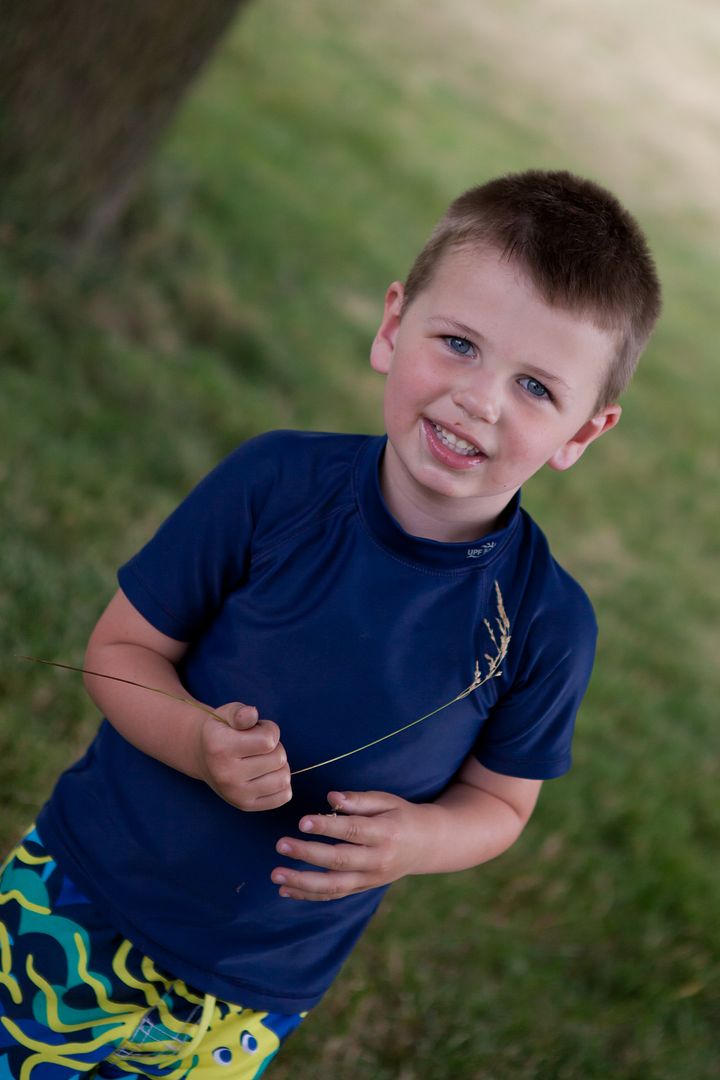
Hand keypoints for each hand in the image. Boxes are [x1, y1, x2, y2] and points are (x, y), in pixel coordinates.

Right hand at [198, 702, 291, 810]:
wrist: (202, 757)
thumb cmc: (222, 731)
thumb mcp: (227, 714)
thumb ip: (241, 712)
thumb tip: (251, 714)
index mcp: (220, 747)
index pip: (269, 740)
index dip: (269, 730)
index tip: (257, 730)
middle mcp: (225, 774)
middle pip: (279, 758)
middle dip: (275, 747)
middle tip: (258, 746)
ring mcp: (235, 794)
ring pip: (284, 778)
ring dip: (279, 766)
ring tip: (263, 759)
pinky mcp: (245, 805)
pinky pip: (283, 796)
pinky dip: (282, 784)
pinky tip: (267, 775)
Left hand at [271, 790, 431, 899]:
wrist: (425, 845)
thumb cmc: (400, 816)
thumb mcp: (386, 801)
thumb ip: (358, 800)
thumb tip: (330, 798)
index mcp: (385, 833)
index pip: (353, 831)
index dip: (327, 826)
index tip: (303, 821)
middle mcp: (377, 860)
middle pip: (339, 860)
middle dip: (308, 854)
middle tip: (281, 844)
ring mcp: (370, 879)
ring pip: (334, 886)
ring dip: (302, 883)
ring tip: (276, 875)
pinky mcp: (362, 888)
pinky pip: (334, 895)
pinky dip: (308, 895)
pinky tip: (286, 890)